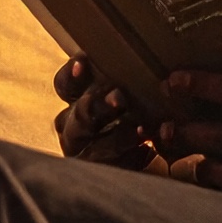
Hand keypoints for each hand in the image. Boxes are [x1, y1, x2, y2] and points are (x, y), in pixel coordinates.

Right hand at [53, 54, 163, 170]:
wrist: (156, 163)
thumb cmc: (141, 117)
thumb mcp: (134, 95)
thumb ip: (125, 80)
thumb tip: (139, 48)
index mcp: (77, 102)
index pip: (65, 85)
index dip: (72, 75)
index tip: (84, 62)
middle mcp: (73, 129)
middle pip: (79, 114)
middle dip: (99, 105)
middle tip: (120, 98)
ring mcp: (83, 154)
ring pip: (94, 146)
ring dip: (117, 136)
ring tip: (141, 130)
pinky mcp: (100, 175)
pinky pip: (110, 167)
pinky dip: (129, 158)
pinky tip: (146, 151)